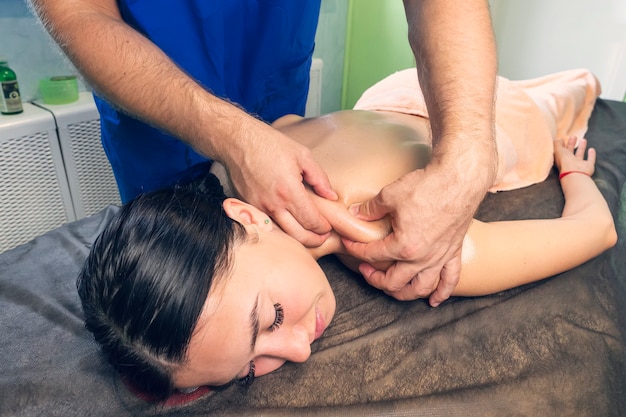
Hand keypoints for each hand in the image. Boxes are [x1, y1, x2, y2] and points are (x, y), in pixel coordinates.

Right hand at [226, 123, 337, 246]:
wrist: (238, 142)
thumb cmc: (270, 144)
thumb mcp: (302, 155)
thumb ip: (320, 178)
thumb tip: (331, 196)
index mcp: (289, 191)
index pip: (311, 221)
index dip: (323, 228)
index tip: (328, 227)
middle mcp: (273, 204)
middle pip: (298, 235)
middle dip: (313, 239)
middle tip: (321, 237)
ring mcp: (258, 208)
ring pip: (281, 234)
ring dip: (297, 237)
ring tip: (307, 233)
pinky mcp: (248, 207)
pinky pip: (267, 224)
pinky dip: (280, 229)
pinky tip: (288, 224)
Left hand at [342, 156, 490, 305]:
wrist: (458, 179)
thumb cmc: (426, 186)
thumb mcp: (390, 195)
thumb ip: (371, 208)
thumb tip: (355, 213)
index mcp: (403, 246)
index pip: (372, 254)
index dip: (356, 250)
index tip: (348, 243)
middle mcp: (422, 258)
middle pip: (394, 281)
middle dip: (375, 278)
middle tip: (365, 270)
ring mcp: (439, 257)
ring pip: (420, 288)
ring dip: (404, 293)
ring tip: (393, 289)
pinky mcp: (454, 252)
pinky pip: (450, 280)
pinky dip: (442, 293)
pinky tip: (434, 301)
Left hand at [554, 137, 594, 175]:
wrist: (574, 173)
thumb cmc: (564, 162)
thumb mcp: (558, 151)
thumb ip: (557, 144)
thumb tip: (558, 139)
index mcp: (561, 159)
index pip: (561, 151)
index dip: (561, 145)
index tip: (562, 139)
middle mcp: (569, 162)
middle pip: (570, 152)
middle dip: (571, 144)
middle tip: (573, 137)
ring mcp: (579, 165)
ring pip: (580, 155)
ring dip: (581, 148)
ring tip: (583, 140)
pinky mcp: (588, 167)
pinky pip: (590, 160)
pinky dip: (591, 155)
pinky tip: (591, 149)